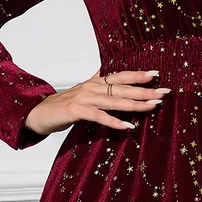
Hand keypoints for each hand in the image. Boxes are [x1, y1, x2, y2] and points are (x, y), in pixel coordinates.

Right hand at [24, 69, 171, 136]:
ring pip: (114, 101)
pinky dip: (114, 121)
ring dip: (135, 104)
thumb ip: (97, 86)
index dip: (138, 75)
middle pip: (122, 88)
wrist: (37, 113)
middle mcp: (92, 87)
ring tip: (153, 106)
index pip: (120, 76)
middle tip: (164, 92)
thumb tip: (107, 75)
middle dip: (145, 90)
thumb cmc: (62, 106)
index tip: (156, 74)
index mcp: (94, 82)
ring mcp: (84, 98)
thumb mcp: (83, 94)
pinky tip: (127, 126)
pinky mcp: (77, 111)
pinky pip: (99, 116)